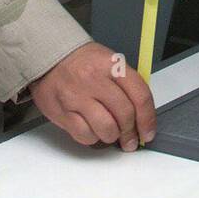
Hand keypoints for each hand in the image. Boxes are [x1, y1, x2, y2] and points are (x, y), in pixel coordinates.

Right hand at [29, 41, 155, 150]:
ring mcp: (77, 96)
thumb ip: (127, 86)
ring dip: (112, 136)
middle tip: (130, 140)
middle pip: (125, 114)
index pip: (140, 95)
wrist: (50, 57)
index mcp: (113, 65)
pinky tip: (92, 130)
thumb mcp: (111, 62)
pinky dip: (92, 138)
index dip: (148, 119)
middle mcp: (95, 79)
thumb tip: (143, 116)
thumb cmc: (84, 62)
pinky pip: (85, 135)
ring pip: (106, 128)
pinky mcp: (62, 111)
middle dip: (131, 133)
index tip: (148, 132)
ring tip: (110, 134)